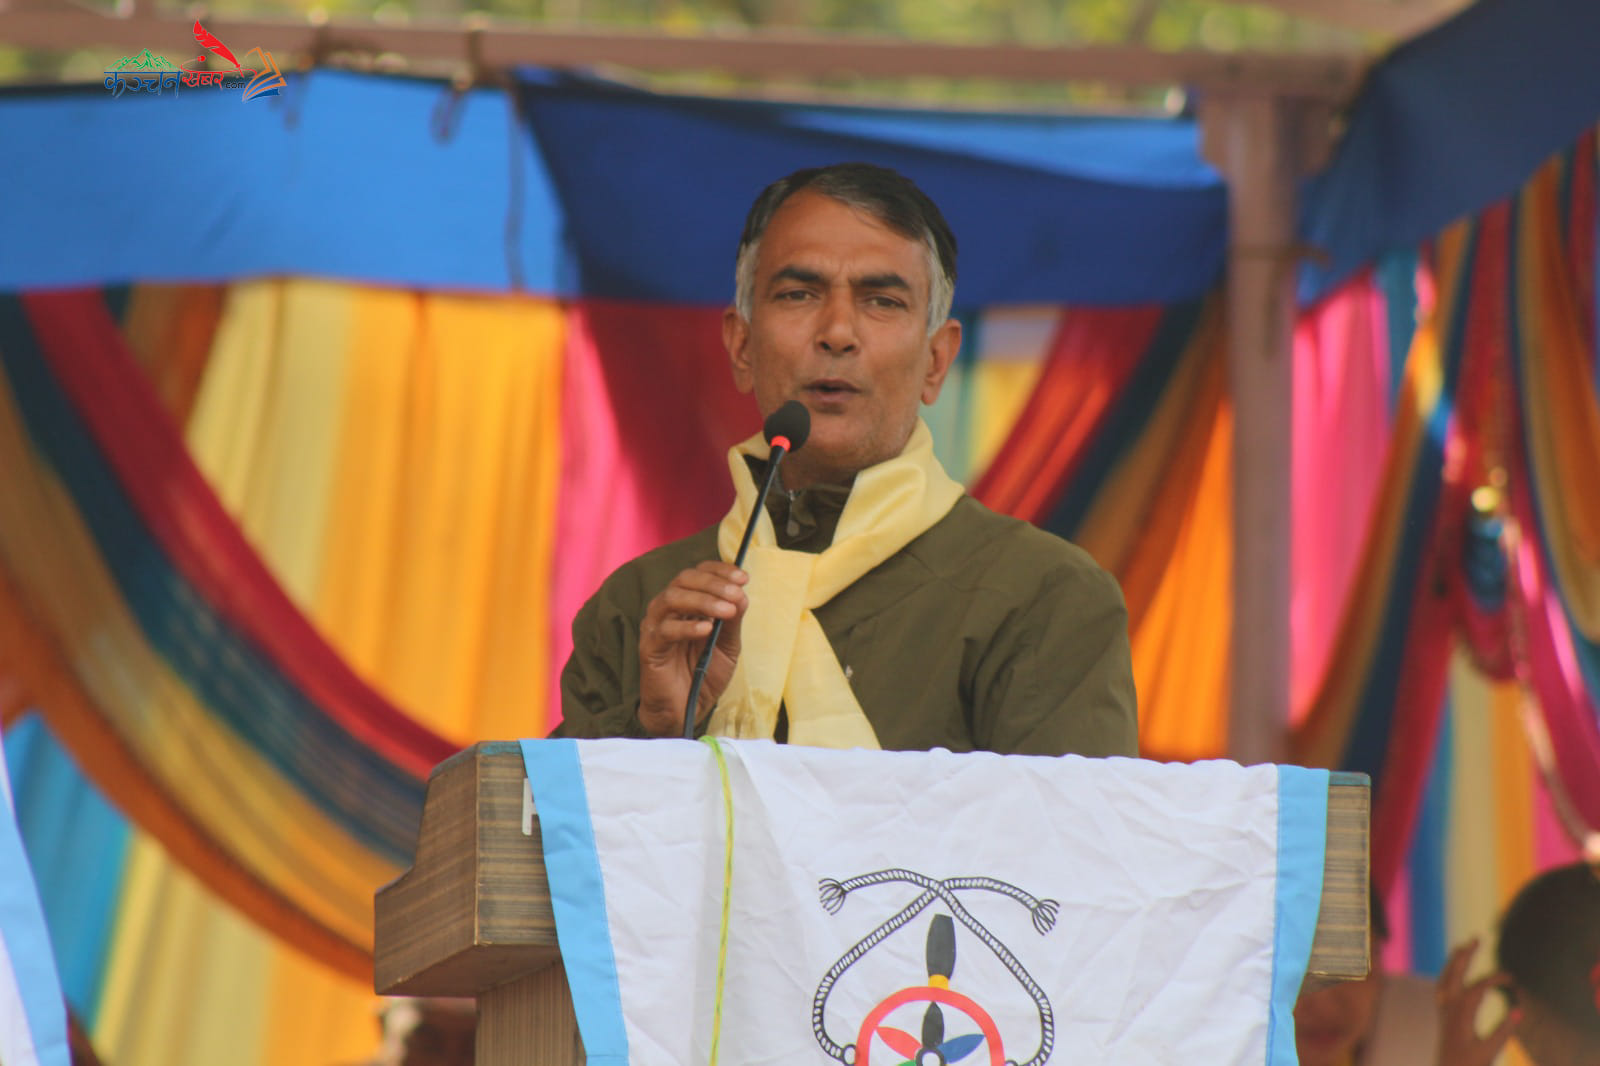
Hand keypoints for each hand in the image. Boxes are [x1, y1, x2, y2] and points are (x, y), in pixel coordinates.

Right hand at [636, 561, 747, 736]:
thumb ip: (732, 620)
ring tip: (726, 611)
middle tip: (736, 594)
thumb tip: (742, 595)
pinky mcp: (649, 647)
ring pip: (672, 598)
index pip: (698, 573)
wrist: (686, 709)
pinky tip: (707, 629)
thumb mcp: (727, 645)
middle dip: (714, 583)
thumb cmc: (705, 674)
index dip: (720, 571)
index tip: (744, 578)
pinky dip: (687, 627)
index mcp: (686, 603)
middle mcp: (667, 609)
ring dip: (703, 601)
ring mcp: (655, 626)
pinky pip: (665, 630)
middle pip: (684, 580)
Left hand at [1433, 937, 1518, 1065]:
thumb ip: (1503, 1031)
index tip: (1512, 979)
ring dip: (1455, 961)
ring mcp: (1443, 1010)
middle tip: (1476, 938)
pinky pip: (1442, 986)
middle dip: (1464, 955)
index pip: (1476, 988)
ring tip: (1464, 946)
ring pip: (1445, 978)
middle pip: (1454, 974)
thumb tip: (1519, 1011)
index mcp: (1460, 1016)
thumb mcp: (1489, 1050)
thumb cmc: (1470, 1064)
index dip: (1493, 980)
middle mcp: (1448, 1009)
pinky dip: (1449, 974)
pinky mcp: (1442, 1014)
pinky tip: (1455, 969)